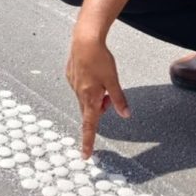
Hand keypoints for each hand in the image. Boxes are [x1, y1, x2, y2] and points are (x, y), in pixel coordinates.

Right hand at [66, 32, 129, 158]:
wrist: (84, 40)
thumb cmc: (99, 60)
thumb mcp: (114, 80)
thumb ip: (118, 99)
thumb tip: (125, 114)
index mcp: (90, 98)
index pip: (89, 125)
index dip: (88, 141)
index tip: (86, 155)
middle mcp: (79, 93)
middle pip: (90, 110)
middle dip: (99, 108)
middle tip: (108, 97)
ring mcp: (73, 83)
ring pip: (85, 97)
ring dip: (95, 96)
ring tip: (102, 79)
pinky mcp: (70, 74)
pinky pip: (80, 86)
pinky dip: (88, 85)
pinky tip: (92, 71)